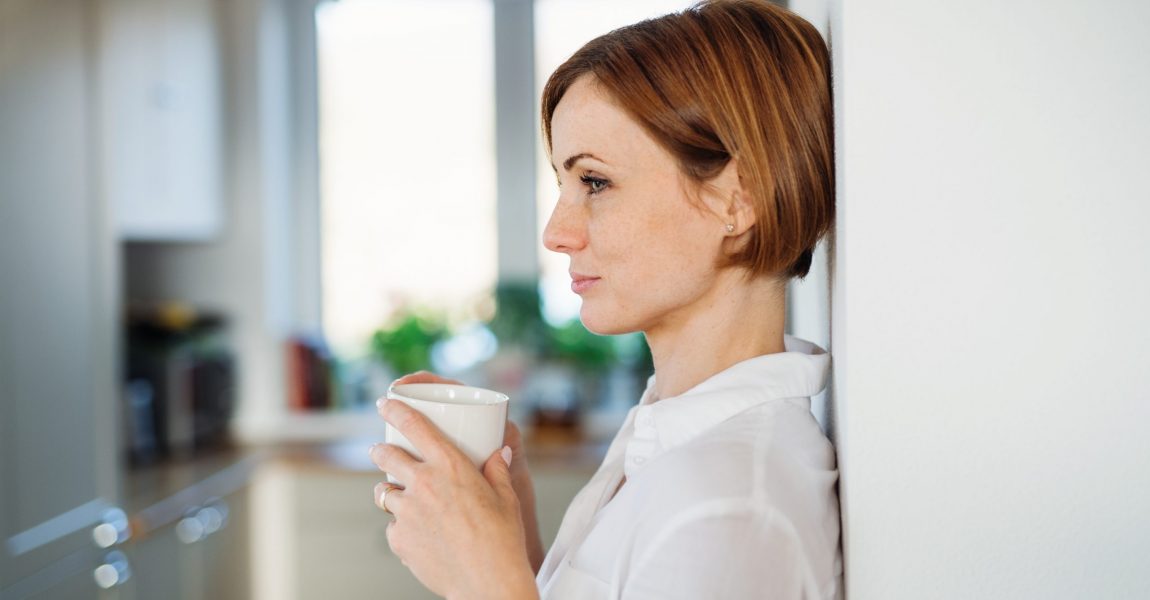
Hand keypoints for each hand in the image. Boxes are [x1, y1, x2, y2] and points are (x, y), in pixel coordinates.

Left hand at [390, 372, 543, 570]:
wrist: (488, 583)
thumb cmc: (502, 539)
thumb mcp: (507, 498)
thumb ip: (498, 470)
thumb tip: (500, 451)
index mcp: (450, 466)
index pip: (414, 426)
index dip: (395, 409)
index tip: (385, 402)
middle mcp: (423, 484)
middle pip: (386, 455)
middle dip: (381, 450)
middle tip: (382, 451)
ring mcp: (407, 512)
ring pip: (384, 493)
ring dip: (391, 492)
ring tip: (402, 498)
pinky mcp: (399, 539)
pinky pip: (393, 525)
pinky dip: (402, 526)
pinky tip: (418, 533)